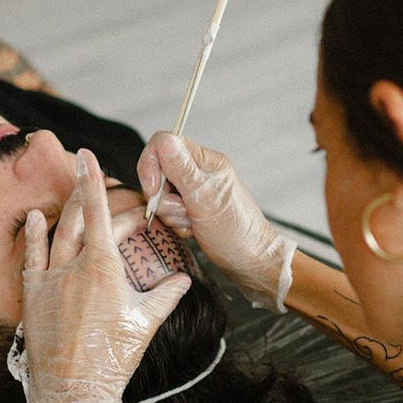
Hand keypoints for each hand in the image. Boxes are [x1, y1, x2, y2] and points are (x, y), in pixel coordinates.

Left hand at [19, 148, 190, 402]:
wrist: (74, 390)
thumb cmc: (114, 357)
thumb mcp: (146, 322)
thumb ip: (166, 295)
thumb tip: (184, 280)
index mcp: (103, 267)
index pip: (99, 213)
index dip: (94, 181)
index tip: (87, 155)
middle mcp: (73, 265)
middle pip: (80, 217)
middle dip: (90, 194)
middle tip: (102, 184)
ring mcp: (49, 279)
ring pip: (56, 232)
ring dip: (66, 209)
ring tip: (75, 193)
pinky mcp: (34, 295)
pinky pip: (31, 257)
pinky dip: (34, 235)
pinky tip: (35, 218)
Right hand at [137, 131, 296, 311]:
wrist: (250, 262)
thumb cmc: (236, 234)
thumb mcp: (205, 199)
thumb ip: (182, 169)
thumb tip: (164, 140)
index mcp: (206, 161)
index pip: (163, 144)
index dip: (151, 166)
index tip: (155, 190)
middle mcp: (201, 173)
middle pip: (159, 171)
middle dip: (163, 197)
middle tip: (183, 211)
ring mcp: (196, 191)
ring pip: (162, 194)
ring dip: (172, 214)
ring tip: (193, 223)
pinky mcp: (192, 209)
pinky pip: (169, 211)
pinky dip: (176, 224)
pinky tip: (193, 230)